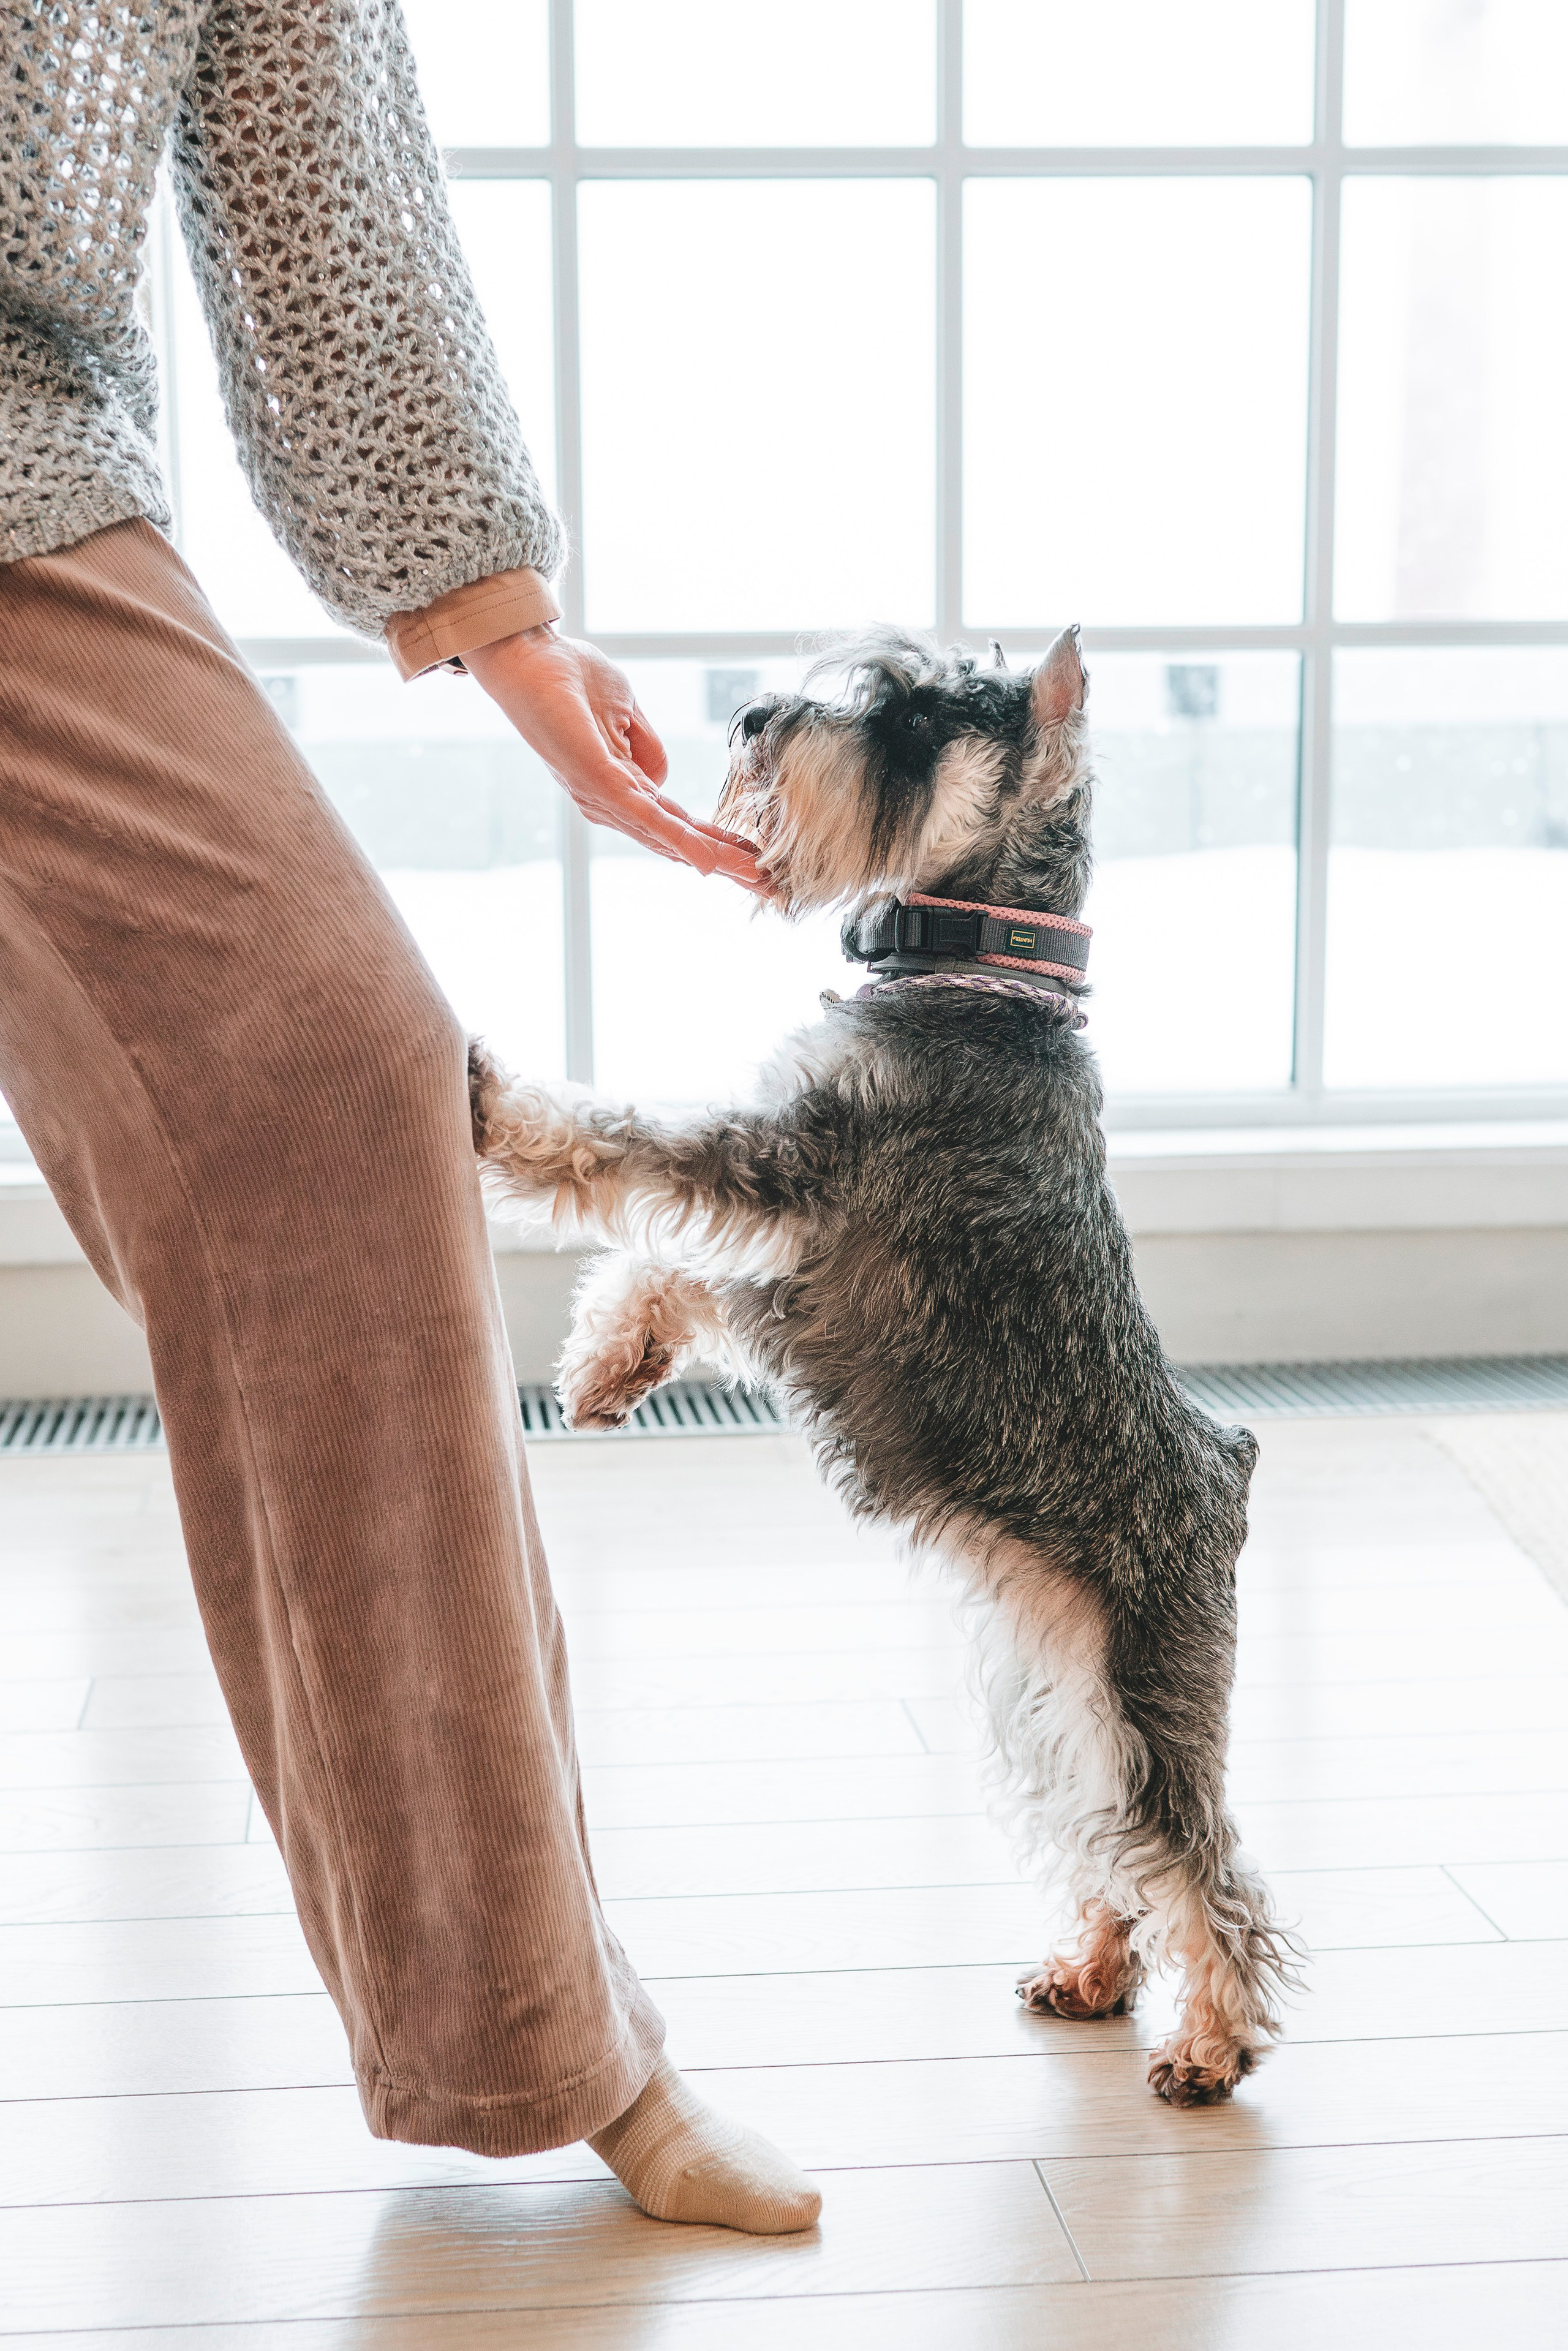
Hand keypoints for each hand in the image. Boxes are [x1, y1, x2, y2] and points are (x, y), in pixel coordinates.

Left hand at [466, 626, 769, 893]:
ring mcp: (604, 796)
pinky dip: (678, 840)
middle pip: (680, 841)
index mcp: (621, 787)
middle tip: (772, 889)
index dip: (720, 843)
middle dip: (728, 865)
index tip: (758, 863)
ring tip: (755, 878)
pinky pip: (645, 816)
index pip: (680, 823)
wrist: (528, 657)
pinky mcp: (598, 781)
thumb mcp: (627, 711)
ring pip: (670, 837)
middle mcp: (612, 802)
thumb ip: (648, 749)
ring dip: (716, 859)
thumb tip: (664, 780)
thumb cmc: (569, 678)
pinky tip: (707, 861)